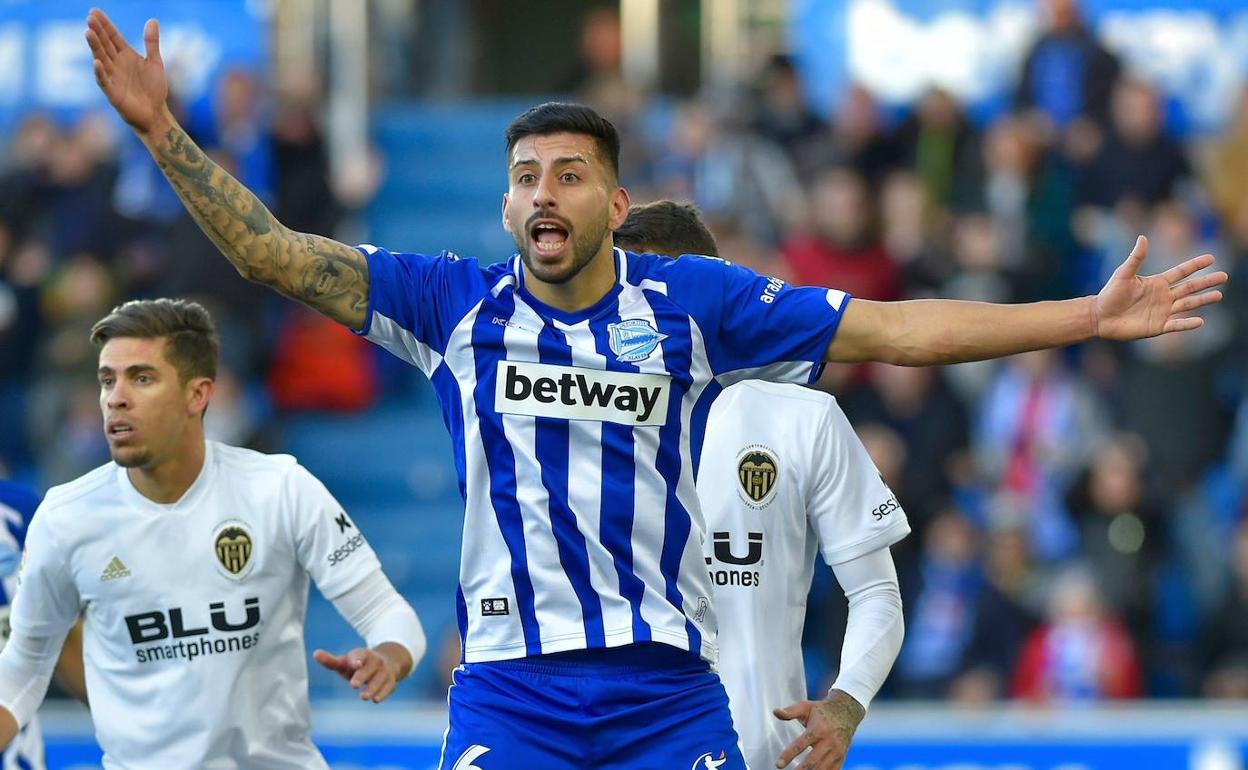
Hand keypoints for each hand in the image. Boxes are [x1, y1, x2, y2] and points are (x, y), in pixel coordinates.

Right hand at [85, 8, 168, 134]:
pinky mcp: (113, 93)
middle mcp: (116, 64)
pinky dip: (100, 72)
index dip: (105, 24)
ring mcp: (113, 77)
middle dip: (98, 31)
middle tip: (90, 18)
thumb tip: (153, 20)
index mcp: (125, 55)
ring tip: (88, 33)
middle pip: (105, 45)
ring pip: (101, 59)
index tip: (94, 11)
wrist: (156, 113)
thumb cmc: (154, 88)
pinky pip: (104, 81)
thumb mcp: (155, 62)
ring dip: (95, 47)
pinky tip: (97, 62)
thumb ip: (152, 42)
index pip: (112, 36)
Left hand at [313, 646, 403, 703]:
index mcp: (363, 655)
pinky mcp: (391, 681)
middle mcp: (375, 661)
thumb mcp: (345, 662)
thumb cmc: (359, 665)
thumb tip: (315, 653)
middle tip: (353, 685)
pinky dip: (383, 693)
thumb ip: (330, 661)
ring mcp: (384, 671)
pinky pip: (388, 687)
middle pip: (370, 668)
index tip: (355, 664)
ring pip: (380, 679)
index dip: (358, 659)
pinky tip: (376, 700)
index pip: (361, 655)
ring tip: (363, 697)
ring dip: (373, 688)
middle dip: (362, 676)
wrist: (386, 662)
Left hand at [773, 690, 865, 769]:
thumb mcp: (806, 706)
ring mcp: (836, 752)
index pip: (801, 744)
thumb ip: (790, 711)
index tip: (778, 764)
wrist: (847, 712)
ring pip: (821, 769)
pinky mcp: (840, 758)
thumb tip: (775, 712)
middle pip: (812, 761)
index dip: (788, 755)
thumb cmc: (822, 710)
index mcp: (818, 729)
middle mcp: (829, 742)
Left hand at [1094, 235, 1226, 340]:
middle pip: (1190, 288)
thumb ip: (1136, 258)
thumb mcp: (1123, 274)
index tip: (1211, 258)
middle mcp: (1163, 296)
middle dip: (1206, 282)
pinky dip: (1187, 323)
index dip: (1195, 265)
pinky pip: (1176, 324)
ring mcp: (1162, 311)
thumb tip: (1143, 238)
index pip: (1181, 272)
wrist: (1100, 316)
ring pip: (1187, 305)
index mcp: (1157, 283)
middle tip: (1224, 276)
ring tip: (1218, 295)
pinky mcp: (1158, 326)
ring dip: (1203, 300)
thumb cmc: (1110, 294)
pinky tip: (1200, 321)